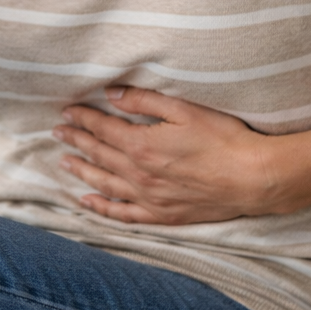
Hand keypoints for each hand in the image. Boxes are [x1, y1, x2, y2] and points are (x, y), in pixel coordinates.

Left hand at [54, 87, 274, 224]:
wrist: (253, 178)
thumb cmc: (222, 138)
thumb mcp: (183, 108)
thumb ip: (144, 100)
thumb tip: (112, 94)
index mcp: (142, 144)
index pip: (102, 128)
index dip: (82, 118)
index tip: (66, 111)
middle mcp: (139, 174)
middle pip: (99, 155)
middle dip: (76, 141)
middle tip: (57, 132)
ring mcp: (150, 198)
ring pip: (105, 185)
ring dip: (82, 172)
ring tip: (65, 162)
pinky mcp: (163, 216)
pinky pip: (124, 215)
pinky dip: (102, 209)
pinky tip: (87, 203)